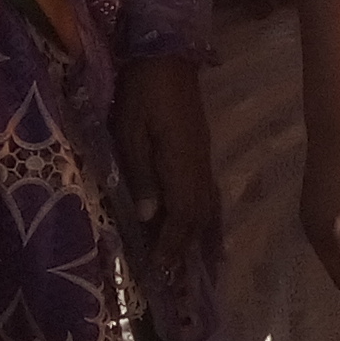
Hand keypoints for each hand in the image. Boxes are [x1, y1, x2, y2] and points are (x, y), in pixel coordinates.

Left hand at [111, 52, 222, 280]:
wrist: (168, 59)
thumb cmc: (142, 93)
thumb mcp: (130, 132)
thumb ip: (140, 174)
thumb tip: (147, 217)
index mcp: (181, 163)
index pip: (182, 215)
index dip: (171, 244)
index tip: (159, 270)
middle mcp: (199, 167)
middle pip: (199, 217)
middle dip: (186, 249)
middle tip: (175, 281)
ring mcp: (203, 160)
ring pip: (208, 208)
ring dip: (201, 239)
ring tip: (199, 268)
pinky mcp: (200, 154)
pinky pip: (208, 195)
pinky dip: (206, 219)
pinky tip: (203, 232)